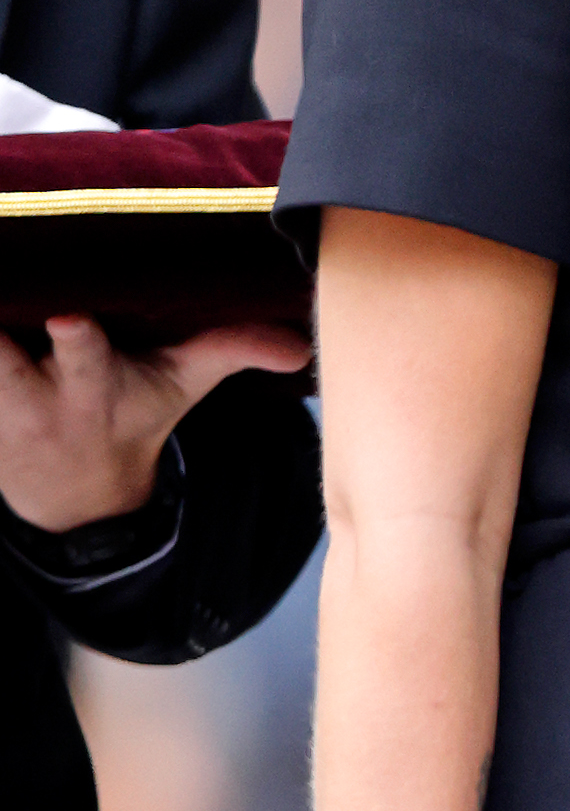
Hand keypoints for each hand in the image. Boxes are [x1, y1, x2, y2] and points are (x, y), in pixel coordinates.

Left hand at [0, 311, 308, 535]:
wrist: (78, 497)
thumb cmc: (133, 419)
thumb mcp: (180, 389)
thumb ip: (232, 351)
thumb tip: (299, 344)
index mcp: (94, 390)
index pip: (85, 358)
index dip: (74, 339)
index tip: (67, 316)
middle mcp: (35, 397)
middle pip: (2, 363)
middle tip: (12, 313)